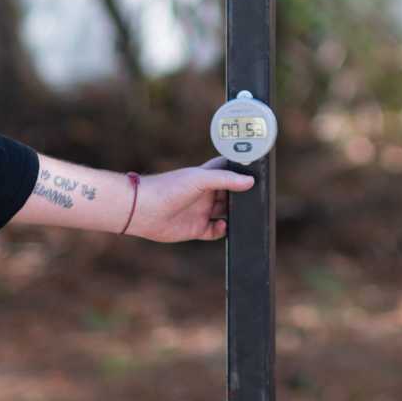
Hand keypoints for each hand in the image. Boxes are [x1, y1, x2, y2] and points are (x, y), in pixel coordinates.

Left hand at [131, 157, 254, 243]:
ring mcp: (202, 210)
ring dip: (235, 215)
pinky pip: (216, 231)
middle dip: (241, 196)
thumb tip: (250, 181)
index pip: (229, 170)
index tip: (256, 173)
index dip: (241, 171)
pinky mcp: (196, 228)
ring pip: (226, 213)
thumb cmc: (168, 187)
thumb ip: (226, 179)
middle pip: (231, 194)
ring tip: (243, 214)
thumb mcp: (200, 179)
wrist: (145, 210)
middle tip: (255, 197)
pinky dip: (223, 230)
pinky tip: (223, 226)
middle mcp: (206, 193)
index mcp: (207, 176)